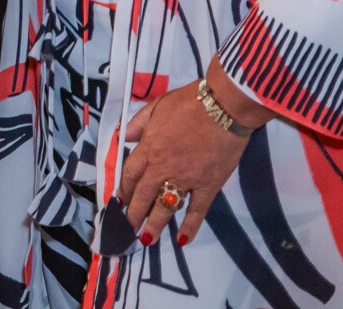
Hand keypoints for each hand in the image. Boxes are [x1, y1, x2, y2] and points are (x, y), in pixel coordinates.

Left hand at [117, 83, 250, 247]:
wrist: (223, 107)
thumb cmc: (189, 102)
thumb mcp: (157, 105)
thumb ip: (139, 123)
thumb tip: (123, 136)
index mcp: (149, 148)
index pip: (130, 174)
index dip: (123, 190)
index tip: (120, 201)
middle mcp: (163, 168)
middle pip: (143, 196)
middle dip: (133, 214)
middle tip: (128, 227)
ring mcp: (185, 180)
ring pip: (164, 208)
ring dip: (154, 225)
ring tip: (146, 240)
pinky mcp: (208, 186)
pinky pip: (196, 211)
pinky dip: (189, 226)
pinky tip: (182, 239)